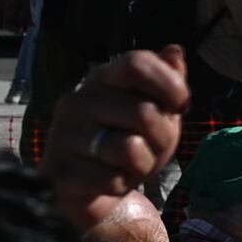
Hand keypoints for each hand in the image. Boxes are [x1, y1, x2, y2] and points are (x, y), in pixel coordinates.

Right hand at [51, 46, 186, 219]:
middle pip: (143, 112)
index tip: (182, 105)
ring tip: (131, 166)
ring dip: (144, 165)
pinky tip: (110, 181)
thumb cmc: (129, 141)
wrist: (95, 190)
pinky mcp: (59, 171)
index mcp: (101, 79)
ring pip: (130, 148)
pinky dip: (121, 185)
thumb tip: (175, 51)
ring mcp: (62, 135)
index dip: (169, 84)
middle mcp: (76, 101)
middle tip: (151, 147)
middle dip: (162, 138)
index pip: (136, 63)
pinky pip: (111, 179)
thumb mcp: (157, 111)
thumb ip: (167, 83)